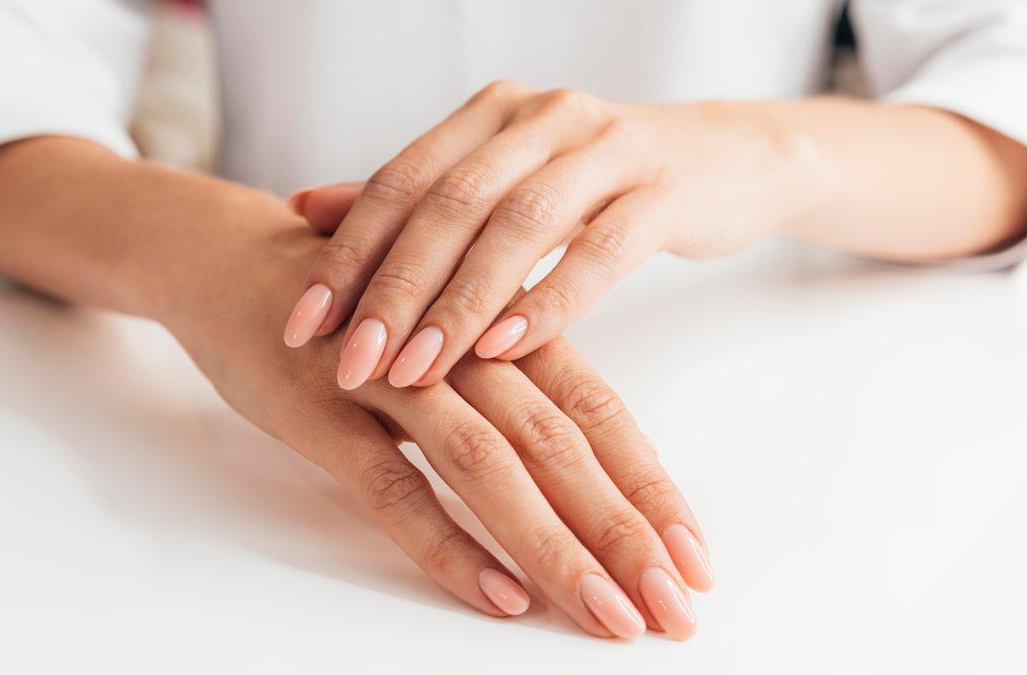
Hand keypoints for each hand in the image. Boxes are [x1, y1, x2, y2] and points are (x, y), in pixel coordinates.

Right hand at [158, 208, 713, 639]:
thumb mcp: (448, 332)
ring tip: (608, 615)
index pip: (598, 412)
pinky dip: (447, 542)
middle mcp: (459, 348)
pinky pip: (391, 486)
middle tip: (675, 609)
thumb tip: (590, 478)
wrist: (229, 252)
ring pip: (487, 465)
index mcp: (501, 326)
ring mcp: (387, 378)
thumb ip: (512, 390)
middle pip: (560, 445)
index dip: (652, 488)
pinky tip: (497, 596)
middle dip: (625, 532)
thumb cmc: (356, 304)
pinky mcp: (320, 410)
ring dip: (555, 545)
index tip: (698, 560)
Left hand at [284, 81, 798, 388]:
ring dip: (459, 305)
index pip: (401, 182)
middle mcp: (541, 116)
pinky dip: (548, 301)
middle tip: (352, 364)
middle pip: (449, 205)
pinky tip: (505, 349)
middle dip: (393, 290)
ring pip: (517, 227)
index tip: (301, 323)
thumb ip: (412, 197)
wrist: (724, 162)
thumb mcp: (501, 182)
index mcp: (490, 113)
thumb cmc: (595, 185)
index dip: (347, 254)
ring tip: (415, 369)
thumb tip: (303, 208)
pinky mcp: (663, 192)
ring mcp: (607, 148)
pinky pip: (599, 249)